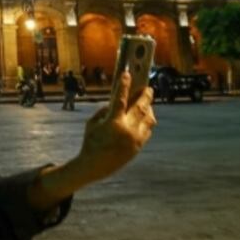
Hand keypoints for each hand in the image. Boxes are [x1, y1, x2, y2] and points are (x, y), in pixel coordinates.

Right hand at [76, 69, 156, 183]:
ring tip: (146, 102)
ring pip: (149, 118)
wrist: (95, 166)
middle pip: (141, 107)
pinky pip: (148, 129)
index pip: (121, 99)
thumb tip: (117, 101)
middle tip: (147, 87)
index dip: (124, 84)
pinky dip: (147, 120)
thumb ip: (105, 110)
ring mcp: (135, 139)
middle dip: (145, 95)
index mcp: (113, 122)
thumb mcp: (92, 123)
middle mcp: (127, 130)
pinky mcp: (139, 146)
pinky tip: (145, 116)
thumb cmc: (91, 142)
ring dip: (149, 107)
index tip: (127, 73)